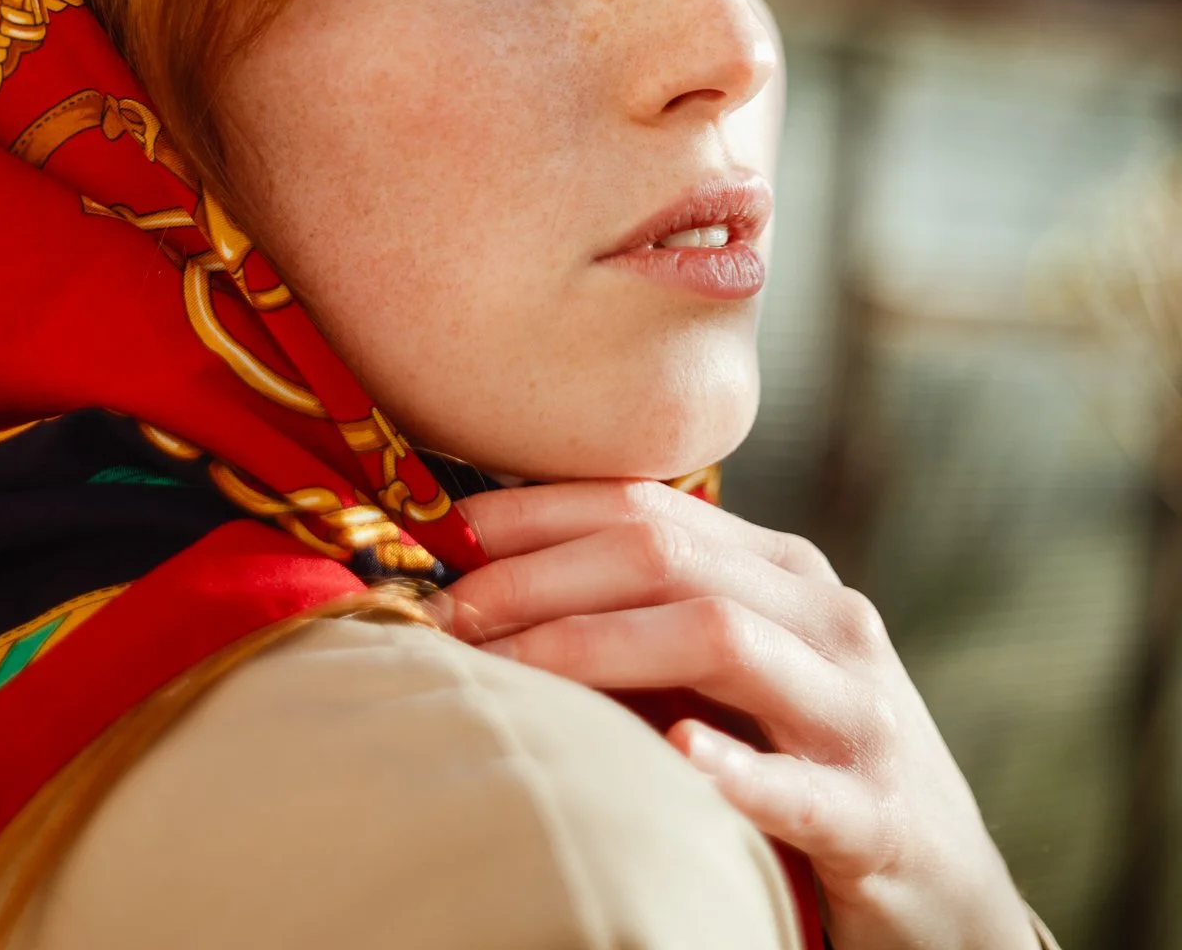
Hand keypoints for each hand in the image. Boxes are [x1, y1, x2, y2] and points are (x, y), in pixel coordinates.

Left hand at [436, 480, 1036, 949]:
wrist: (950, 892)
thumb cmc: (811, 762)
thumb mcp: (742, 673)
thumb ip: (651, 621)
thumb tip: (497, 588)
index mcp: (785, 571)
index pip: (649, 507)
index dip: (542, 512)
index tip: (448, 532)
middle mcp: (827, 616)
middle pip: (667, 559)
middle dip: (543, 576)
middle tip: (450, 612)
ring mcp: (860, 711)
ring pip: (719, 638)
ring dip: (595, 647)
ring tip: (507, 668)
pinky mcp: (882, 814)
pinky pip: (802, 784)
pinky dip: (735, 766)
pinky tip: (675, 756)